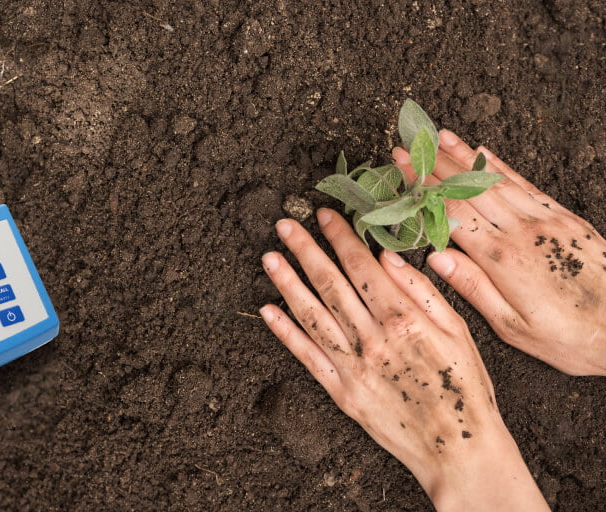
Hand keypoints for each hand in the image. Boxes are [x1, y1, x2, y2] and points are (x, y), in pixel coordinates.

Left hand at [259, 210, 547, 510]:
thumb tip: (388, 257)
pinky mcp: (341, 392)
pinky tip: (268, 309)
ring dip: (288, 283)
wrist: (458, 449)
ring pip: (312, 315)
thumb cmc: (466, 388)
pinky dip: (285, 332)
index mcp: (404, 319)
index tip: (325, 214)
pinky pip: (307, 356)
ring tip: (269, 257)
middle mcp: (373, 339)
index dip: (341, 237)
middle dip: (305, 250)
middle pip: (331, 284)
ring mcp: (353, 366)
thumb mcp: (460, 332)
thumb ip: (423, 292)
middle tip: (284, 224)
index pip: (363, 266)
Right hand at [392, 130, 605, 375]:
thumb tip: (437, 258)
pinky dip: (501, 168)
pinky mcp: (566, 219)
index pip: (451, 212)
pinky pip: (526, 185)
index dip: (422, 187)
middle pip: (469, 189)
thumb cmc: (569, 338)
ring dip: (464, 156)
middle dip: (434, 165)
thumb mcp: (513, 328)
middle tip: (408, 145)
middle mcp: (523, 232)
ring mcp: (547, 221)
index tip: (400, 167)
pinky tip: (484, 152)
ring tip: (439, 136)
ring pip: (496, 181)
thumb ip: (474, 289)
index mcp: (503, 260)